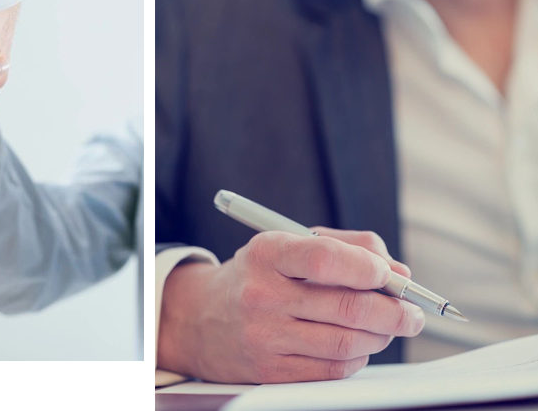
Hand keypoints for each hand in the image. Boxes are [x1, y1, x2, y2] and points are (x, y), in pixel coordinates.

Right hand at [157, 228, 422, 383]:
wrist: (200, 318)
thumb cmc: (258, 276)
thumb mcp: (287, 244)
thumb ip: (345, 247)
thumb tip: (398, 272)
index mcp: (267, 254)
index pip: (322, 258)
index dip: (365, 266)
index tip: (390, 273)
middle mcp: (262, 295)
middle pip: (346, 306)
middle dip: (394, 310)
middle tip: (414, 311)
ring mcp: (265, 337)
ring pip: (347, 342)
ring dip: (381, 335)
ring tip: (388, 326)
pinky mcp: (271, 371)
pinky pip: (334, 369)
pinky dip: (358, 357)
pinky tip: (357, 344)